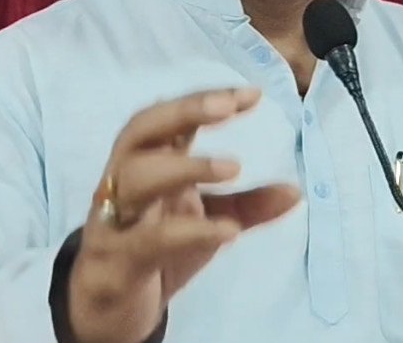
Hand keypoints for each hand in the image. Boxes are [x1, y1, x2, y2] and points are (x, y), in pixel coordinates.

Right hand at [67, 88, 300, 342]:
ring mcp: (114, 219)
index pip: (170, 119)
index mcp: (147, 163)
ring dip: (183, 167)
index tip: (251, 94)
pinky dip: (189, 232)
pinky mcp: (116, 261)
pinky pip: (149, 241)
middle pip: (139, 131)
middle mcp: (124, 181)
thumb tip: (295, 191)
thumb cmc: (154, 249)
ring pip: (134, 179)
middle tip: (226, 106)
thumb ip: (248, 206)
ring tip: (233, 167)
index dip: (204, 100)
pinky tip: (227, 230)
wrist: (107, 307)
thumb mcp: (206, 223)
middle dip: (182, 112)